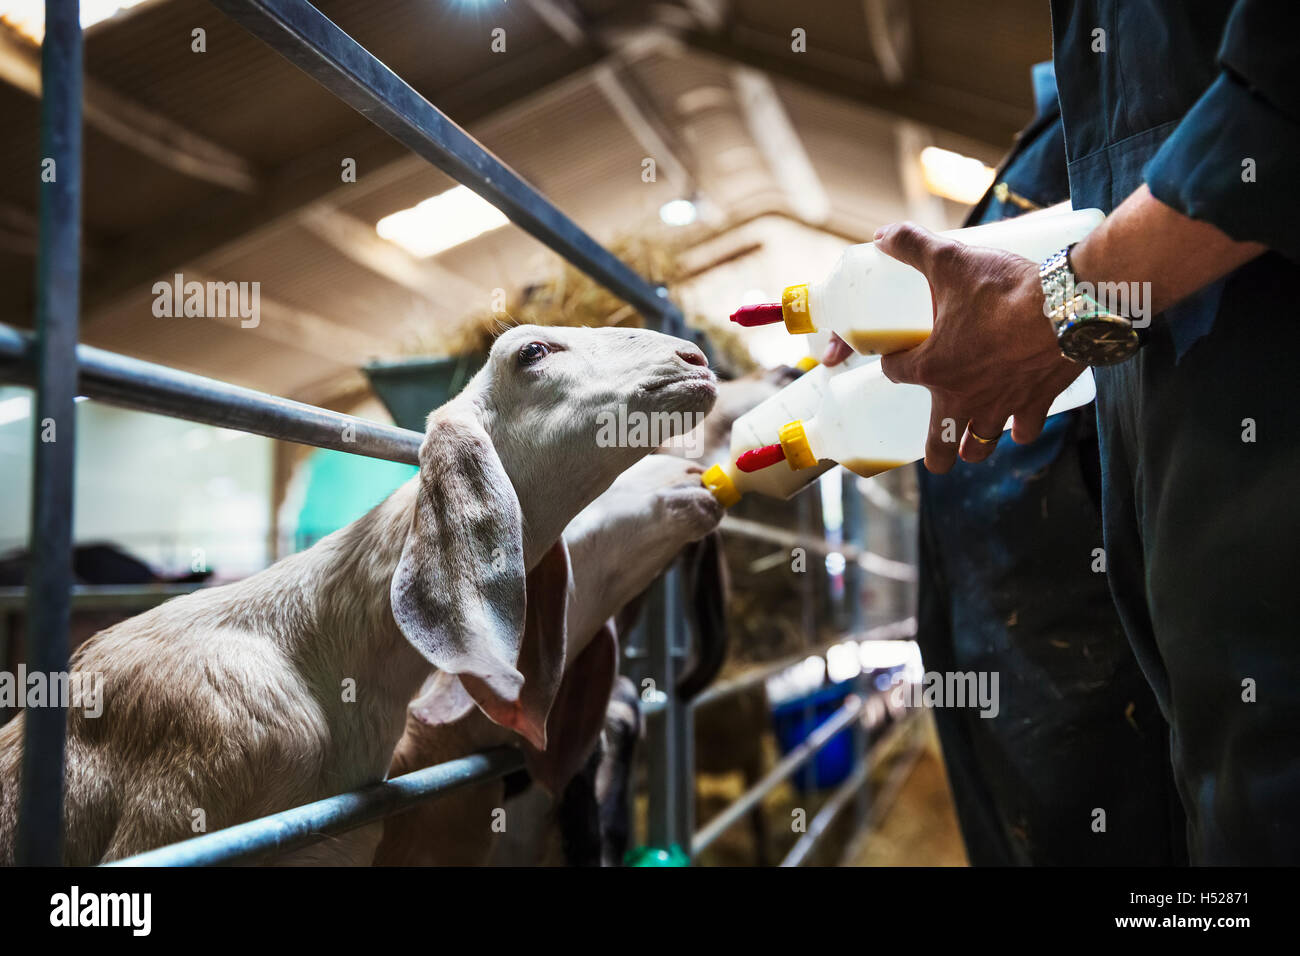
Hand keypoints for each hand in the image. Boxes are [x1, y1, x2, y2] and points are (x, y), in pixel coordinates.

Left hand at [824, 222, 1082, 472]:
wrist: (1066, 305)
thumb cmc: (1004, 288)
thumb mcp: (949, 260)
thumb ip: (912, 246)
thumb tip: (884, 236)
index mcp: (933, 367)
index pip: (896, 374)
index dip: (894, 364)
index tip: (899, 356)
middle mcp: (962, 396)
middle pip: (938, 443)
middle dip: (934, 451)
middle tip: (934, 450)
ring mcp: (1000, 405)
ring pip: (980, 447)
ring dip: (973, 447)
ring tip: (969, 445)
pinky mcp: (1035, 403)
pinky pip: (1025, 430)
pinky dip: (1022, 429)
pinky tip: (1019, 422)